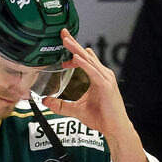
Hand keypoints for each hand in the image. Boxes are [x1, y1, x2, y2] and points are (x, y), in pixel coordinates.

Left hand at [43, 29, 155, 161]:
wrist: (115, 129)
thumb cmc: (101, 118)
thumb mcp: (76, 110)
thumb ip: (62, 105)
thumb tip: (46, 101)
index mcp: (96, 77)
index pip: (84, 59)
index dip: (73, 51)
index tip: (62, 44)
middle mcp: (102, 75)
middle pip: (86, 55)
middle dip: (73, 44)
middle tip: (63, 33)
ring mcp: (105, 79)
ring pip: (89, 61)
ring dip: (76, 50)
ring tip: (66, 41)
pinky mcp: (106, 86)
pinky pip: (93, 72)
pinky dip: (84, 64)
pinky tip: (75, 58)